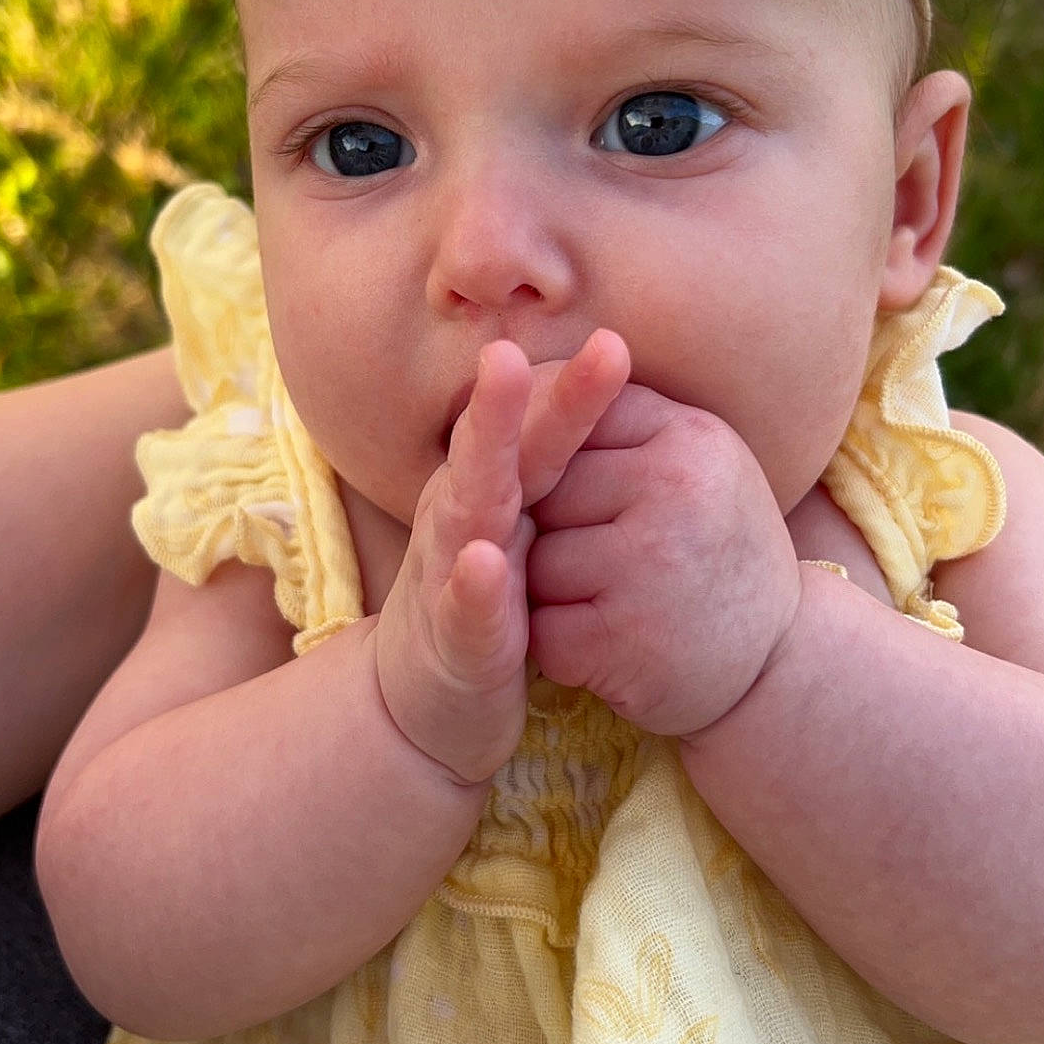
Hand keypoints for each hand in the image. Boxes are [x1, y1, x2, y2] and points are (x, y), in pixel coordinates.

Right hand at [374, 331, 630, 782]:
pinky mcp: (454, 639)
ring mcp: (450, 576)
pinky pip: (462, 608)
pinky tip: (486, 561)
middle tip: (514, 352)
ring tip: (492, 438)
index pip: (531, 428)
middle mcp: (461, 518)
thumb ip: (549, 468)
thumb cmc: (488, 602)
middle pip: (488, 452)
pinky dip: (471, 584)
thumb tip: (605, 400)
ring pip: (463, 515)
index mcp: (488, 487)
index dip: (563, 387)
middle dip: (504, 405)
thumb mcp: (522, 527)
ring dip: (476, 471)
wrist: (431, 701)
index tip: (612, 342)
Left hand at [526, 384, 803, 739]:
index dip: (548, 462)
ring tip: (613, 605)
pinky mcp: (624, 640)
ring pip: (531, 563)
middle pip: (540, 491)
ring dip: (548, 594)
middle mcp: (676, 490)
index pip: (568, 419)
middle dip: (547, 530)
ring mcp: (651, 566)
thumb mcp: (695, 463)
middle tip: (605, 562)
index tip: (568, 498)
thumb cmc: (715, 552)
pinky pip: (539, 630)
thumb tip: (516, 370)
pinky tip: (606, 648)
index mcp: (689, 436)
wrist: (782, 665)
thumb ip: (618, 418)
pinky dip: (558, 647)